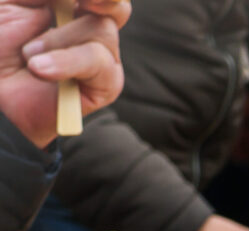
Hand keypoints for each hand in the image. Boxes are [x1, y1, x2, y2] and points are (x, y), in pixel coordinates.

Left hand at [0, 0, 129, 147]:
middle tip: (87, 2)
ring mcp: (103, 56)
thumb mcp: (12, 3)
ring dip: (58, 39)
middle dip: (107, 0)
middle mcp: (92, 28)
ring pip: (101, 30)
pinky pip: (98, 61)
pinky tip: (39, 69)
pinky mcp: (107, 83)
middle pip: (116, 7)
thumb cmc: (0, 44)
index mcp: (71, 7)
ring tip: (29, 54)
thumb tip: (74, 0)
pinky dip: (66, 62)